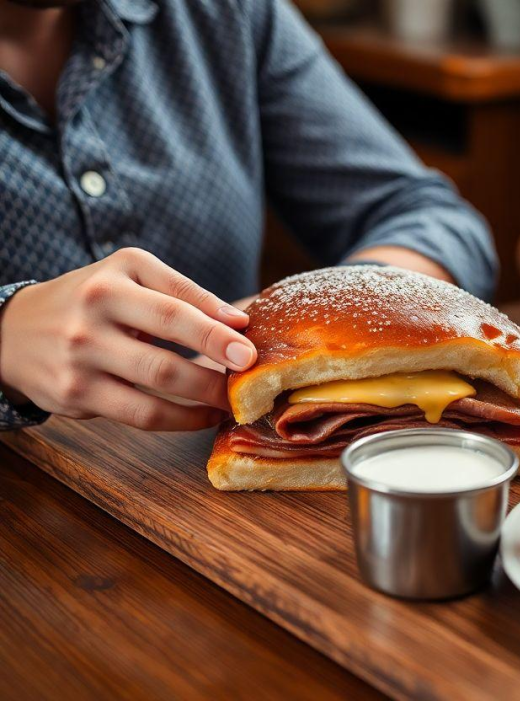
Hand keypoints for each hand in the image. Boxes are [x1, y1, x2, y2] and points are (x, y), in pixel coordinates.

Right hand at [0, 248, 256, 430]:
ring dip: (203, 402)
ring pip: (153, 394)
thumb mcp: (132, 276)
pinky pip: (139, 416)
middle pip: (164, 360)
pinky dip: (181, 420)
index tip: (250, 351)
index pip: (174, 310)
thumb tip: (239, 322)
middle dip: (215, 377)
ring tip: (233, 401)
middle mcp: (91, 320)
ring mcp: (81, 362)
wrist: (15, 329)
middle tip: (249, 383)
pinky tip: (204, 414)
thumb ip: (185, 294)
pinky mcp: (75, 396)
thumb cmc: (92, 299)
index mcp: (113, 283)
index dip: (216, 334)